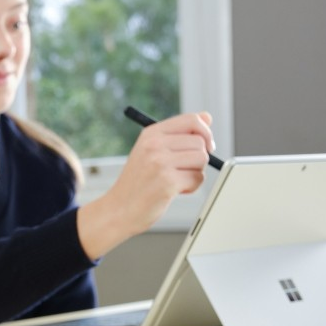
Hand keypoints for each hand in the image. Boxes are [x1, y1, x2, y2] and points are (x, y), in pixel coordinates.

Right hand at [78, 112, 213, 258]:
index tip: (204, 145)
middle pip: (200, 142)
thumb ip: (179, 133)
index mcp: (150, 134)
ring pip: (202, 159)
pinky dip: (191, 187)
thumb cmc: (137, 182)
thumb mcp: (151, 150)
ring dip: (196, 172)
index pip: (192, 120)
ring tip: (177, 180)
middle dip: (199, 158)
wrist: (118, 209)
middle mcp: (154, 145)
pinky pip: (198, 178)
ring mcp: (160, 163)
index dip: (205, 132)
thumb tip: (207, 117)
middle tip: (183, 169)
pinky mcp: (167, 182)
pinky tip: (174, 190)